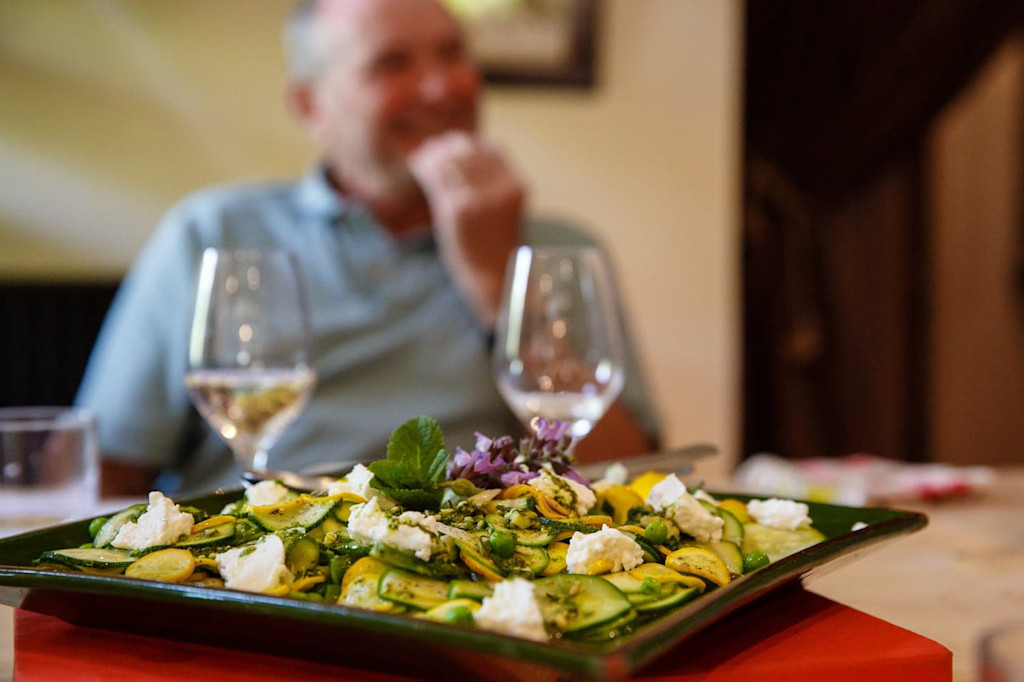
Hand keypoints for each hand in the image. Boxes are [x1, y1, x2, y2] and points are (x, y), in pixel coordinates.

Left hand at [408, 131, 525, 329]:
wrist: (495, 282)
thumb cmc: (495, 249)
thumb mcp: (504, 211)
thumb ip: (491, 185)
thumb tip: (462, 157)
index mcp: (517, 186)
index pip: (492, 149)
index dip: (469, 145)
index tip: (451, 148)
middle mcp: (502, 188)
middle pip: (469, 149)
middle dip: (447, 147)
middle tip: (430, 152)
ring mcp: (481, 198)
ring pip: (451, 159)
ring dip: (432, 155)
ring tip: (422, 161)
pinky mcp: (459, 209)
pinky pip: (436, 176)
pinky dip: (424, 168)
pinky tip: (416, 169)